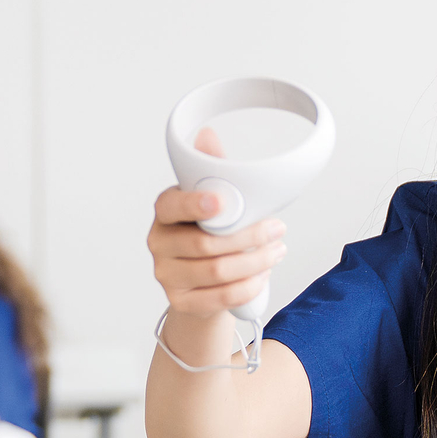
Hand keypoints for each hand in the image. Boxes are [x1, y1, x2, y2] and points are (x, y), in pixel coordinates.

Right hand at [147, 128, 287, 317]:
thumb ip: (211, 171)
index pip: (172, 206)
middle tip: (277, 229)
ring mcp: (166, 276)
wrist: (201, 285)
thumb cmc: (209, 234)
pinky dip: (247, 286)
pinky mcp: (181, 302)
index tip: (221, 203)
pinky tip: (263, 275)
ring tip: (277, 251)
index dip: (195, 205)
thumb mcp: (212, 201)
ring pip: (216, 272)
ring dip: (255, 262)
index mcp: (164, 213)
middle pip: (204, 244)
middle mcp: (159, 244)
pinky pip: (220, 298)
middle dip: (248, 237)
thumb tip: (206, 135)